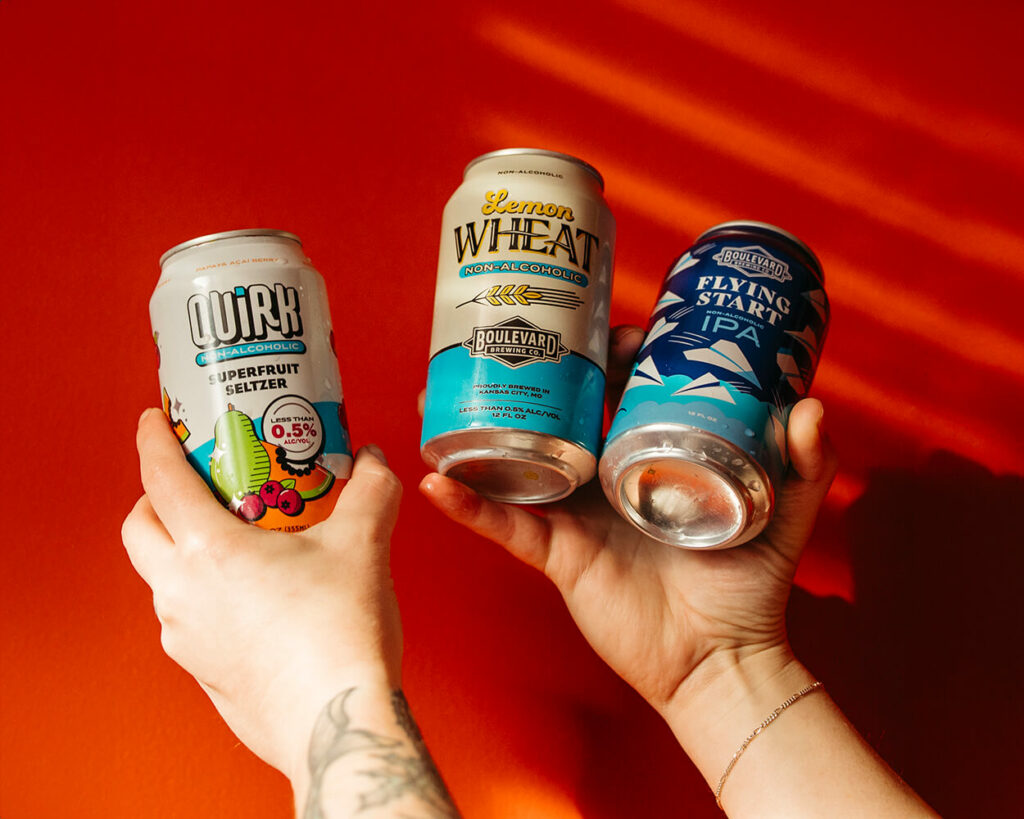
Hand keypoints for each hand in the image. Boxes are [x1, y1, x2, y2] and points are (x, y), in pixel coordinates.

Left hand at [122, 409, 403, 781]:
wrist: (338, 723)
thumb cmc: (338, 636)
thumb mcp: (363, 544)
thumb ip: (370, 490)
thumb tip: (372, 461)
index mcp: (208, 550)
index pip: (159, 479)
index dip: (154, 440)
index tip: (155, 420)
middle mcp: (181, 594)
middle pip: (140, 529)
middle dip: (155, 498)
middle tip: (195, 482)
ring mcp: (187, 639)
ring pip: (162, 578)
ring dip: (183, 549)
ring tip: (237, 539)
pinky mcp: (203, 672)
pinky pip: (189, 618)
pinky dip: (205, 593)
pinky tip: (254, 597)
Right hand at [419, 325, 837, 712]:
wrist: (721, 659)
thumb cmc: (748, 585)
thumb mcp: (783, 513)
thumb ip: (807, 462)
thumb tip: (807, 405)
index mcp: (648, 459)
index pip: (620, 392)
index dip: (610, 355)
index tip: (609, 326)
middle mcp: (604, 478)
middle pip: (560, 412)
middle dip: (536, 373)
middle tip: (519, 332)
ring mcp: (576, 514)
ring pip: (516, 459)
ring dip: (475, 427)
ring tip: (437, 389)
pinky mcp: (558, 554)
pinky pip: (504, 525)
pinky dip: (468, 505)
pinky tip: (435, 478)